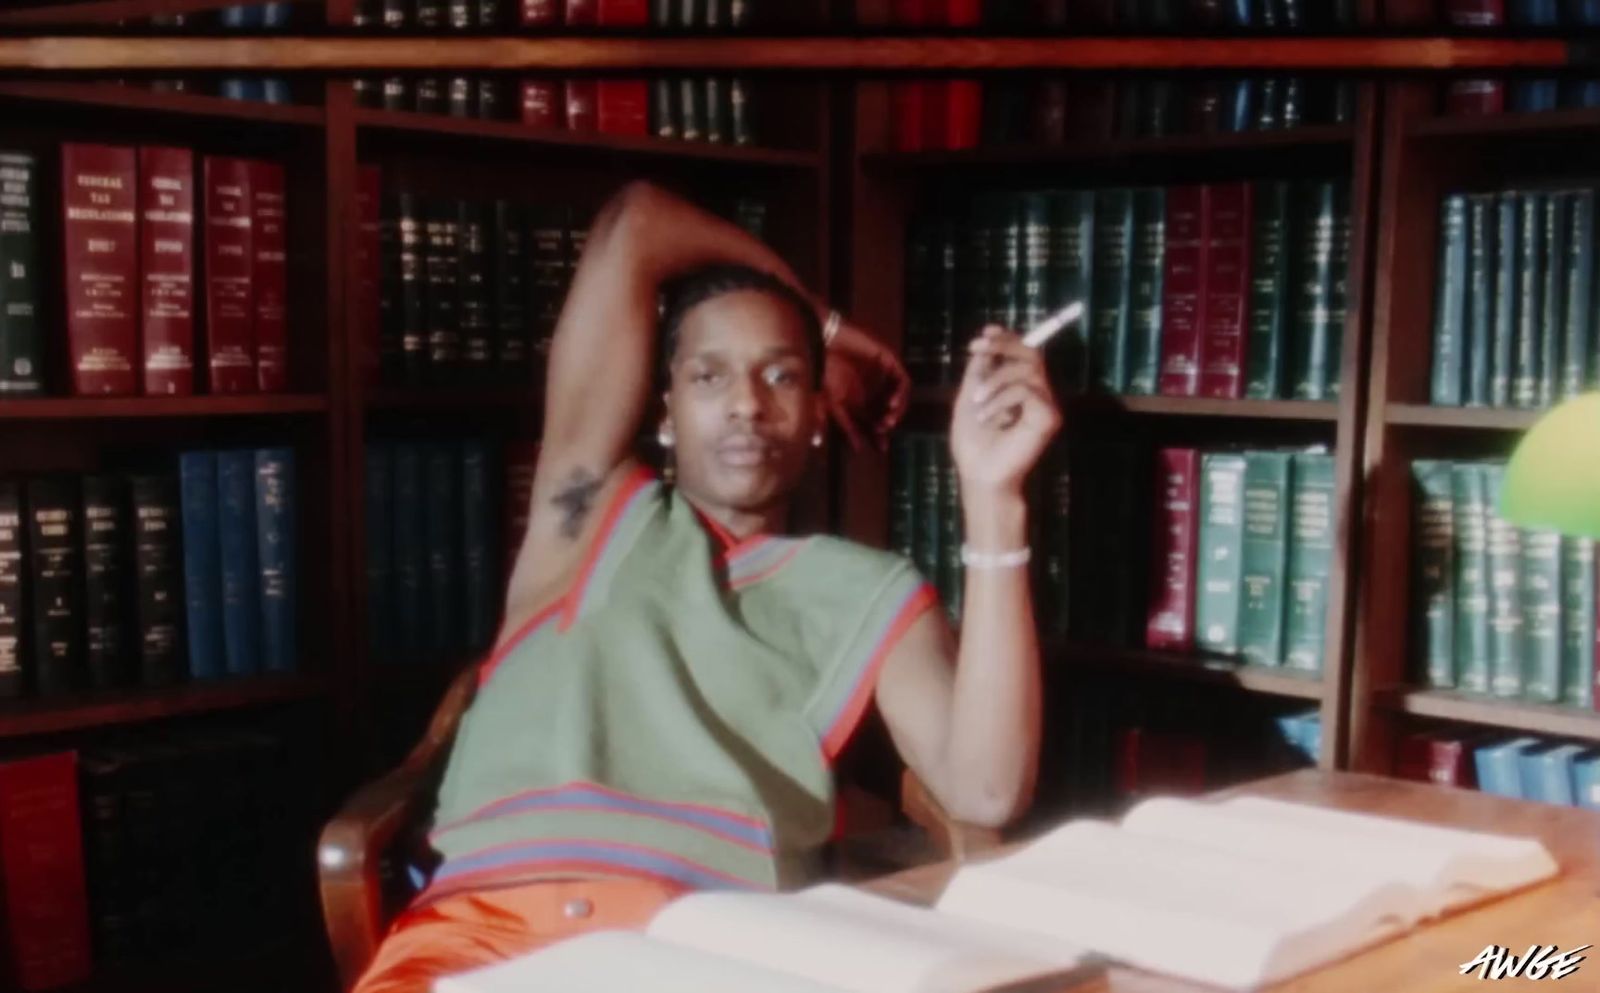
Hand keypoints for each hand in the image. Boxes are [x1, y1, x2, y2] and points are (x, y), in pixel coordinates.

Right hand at [822, 319, 910, 451]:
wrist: (823, 344)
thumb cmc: (823, 373)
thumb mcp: (832, 405)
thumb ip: (846, 426)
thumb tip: (857, 449)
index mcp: (858, 402)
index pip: (873, 423)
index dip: (878, 436)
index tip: (881, 448)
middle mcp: (873, 390)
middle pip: (888, 412)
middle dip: (887, 425)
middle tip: (882, 431)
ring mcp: (882, 376)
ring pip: (898, 398)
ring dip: (897, 411)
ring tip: (888, 420)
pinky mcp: (888, 362)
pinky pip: (902, 381)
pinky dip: (901, 393)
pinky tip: (892, 403)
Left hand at [950, 326, 1061, 492]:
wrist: (979, 474)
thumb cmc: (973, 443)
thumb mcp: (969, 398)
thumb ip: (979, 372)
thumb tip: (985, 346)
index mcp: (1020, 388)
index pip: (1023, 353)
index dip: (1007, 338)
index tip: (985, 333)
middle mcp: (1038, 394)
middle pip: (1031, 353)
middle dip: (1003, 345)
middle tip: (979, 348)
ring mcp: (1046, 406)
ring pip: (1027, 369)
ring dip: (995, 380)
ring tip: (978, 403)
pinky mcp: (1049, 418)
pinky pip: (1027, 390)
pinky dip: (1002, 399)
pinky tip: (990, 417)